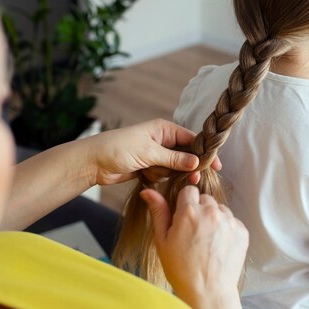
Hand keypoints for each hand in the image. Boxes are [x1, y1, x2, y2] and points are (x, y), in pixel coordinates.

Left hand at [86, 119, 220, 185]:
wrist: (93, 162)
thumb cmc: (118, 149)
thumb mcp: (149, 153)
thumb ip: (174, 159)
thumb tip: (197, 162)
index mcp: (164, 129)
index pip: (191, 139)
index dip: (204, 151)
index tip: (215, 165)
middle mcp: (162, 140)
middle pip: (186, 154)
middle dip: (188, 167)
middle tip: (194, 180)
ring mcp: (156, 154)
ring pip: (175, 167)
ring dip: (170, 174)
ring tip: (158, 174)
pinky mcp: (149, 167)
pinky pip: (164, 174)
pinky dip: (160, 178)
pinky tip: (148, 176)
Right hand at [140, 186, 248, 304]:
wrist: (208, 292)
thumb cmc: (181, 269)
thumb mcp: (163, 240)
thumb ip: (158, 211)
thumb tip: (147, 191)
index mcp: (189, 212)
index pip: (189, 190)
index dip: (185, 204)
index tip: (183, 218)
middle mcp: (211, 212)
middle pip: (205, 199)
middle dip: (200, 210)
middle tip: (194, 232)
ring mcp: (229, 221)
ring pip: (220, 209)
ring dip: (214, 219)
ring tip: (207, 241)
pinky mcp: (242, 231)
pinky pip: (232, 221)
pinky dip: (226, 229)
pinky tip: (218, 246)